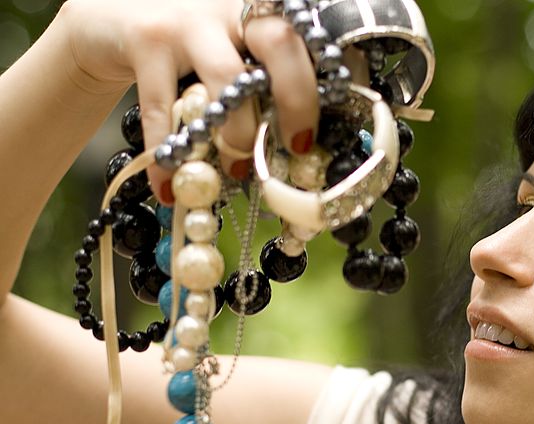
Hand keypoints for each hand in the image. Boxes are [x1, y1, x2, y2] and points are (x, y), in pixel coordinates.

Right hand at [59, 0, 318, 200]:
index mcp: (260, 11)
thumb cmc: (184, 52)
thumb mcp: (229, 54)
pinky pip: (165, 108)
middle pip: (280, 43)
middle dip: (296, 100)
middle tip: (296, 146)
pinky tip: (169, 187)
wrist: (107, 18)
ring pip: (227, 77)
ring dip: (238, 133)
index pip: (305, 40)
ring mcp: (188, 19)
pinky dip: (169, 155)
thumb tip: (296, 151)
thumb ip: (261, 84)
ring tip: (236, 169)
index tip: (312, 136)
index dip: (318, 87)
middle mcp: (230, 7)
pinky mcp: (146, 38)